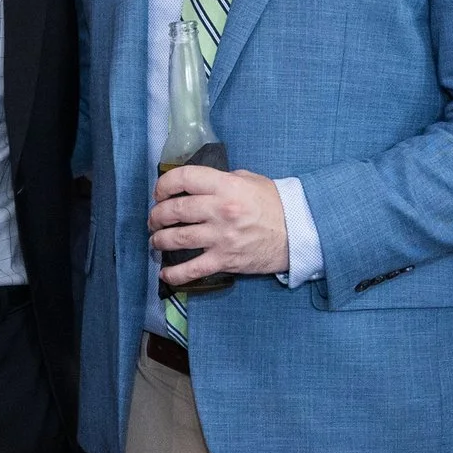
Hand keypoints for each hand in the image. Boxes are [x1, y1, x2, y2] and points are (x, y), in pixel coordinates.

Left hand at [150, 167, 288, 286]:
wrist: (298, 232)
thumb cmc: (274, 204)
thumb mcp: (249, 180)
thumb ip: (222, 180)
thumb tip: (197, 183)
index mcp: (226, 186)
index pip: (184, 178)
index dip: (164, 184)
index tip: (159, 192)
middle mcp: (220, 210)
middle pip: (175, 210)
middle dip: (157, 215)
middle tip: (154, 219)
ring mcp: (221, 237)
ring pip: (177, 238)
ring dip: (160, 240)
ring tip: (156, 241)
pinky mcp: (225, 260)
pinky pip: (193, 269)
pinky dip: (175, 273)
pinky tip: (165, 274)